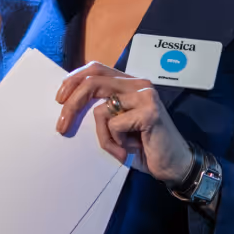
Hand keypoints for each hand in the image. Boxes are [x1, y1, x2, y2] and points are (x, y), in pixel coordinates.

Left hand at [55, 62, 193, 186]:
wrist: (173, 164)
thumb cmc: (143, 146)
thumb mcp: (117, 124)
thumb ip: (102, 109)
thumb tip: (68, 102)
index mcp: (129, 83)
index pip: (96, 69)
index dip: (74, 79)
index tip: (59, 99)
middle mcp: (138, 84)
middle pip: (93, 81)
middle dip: (72, 103)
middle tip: (61, 125)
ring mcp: (146, 96)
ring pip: (101, 109)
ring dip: (103, 137)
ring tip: (118, 149)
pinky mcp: (149, 112)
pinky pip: (114, 125)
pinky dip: (115, 143)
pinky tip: (131, 149)